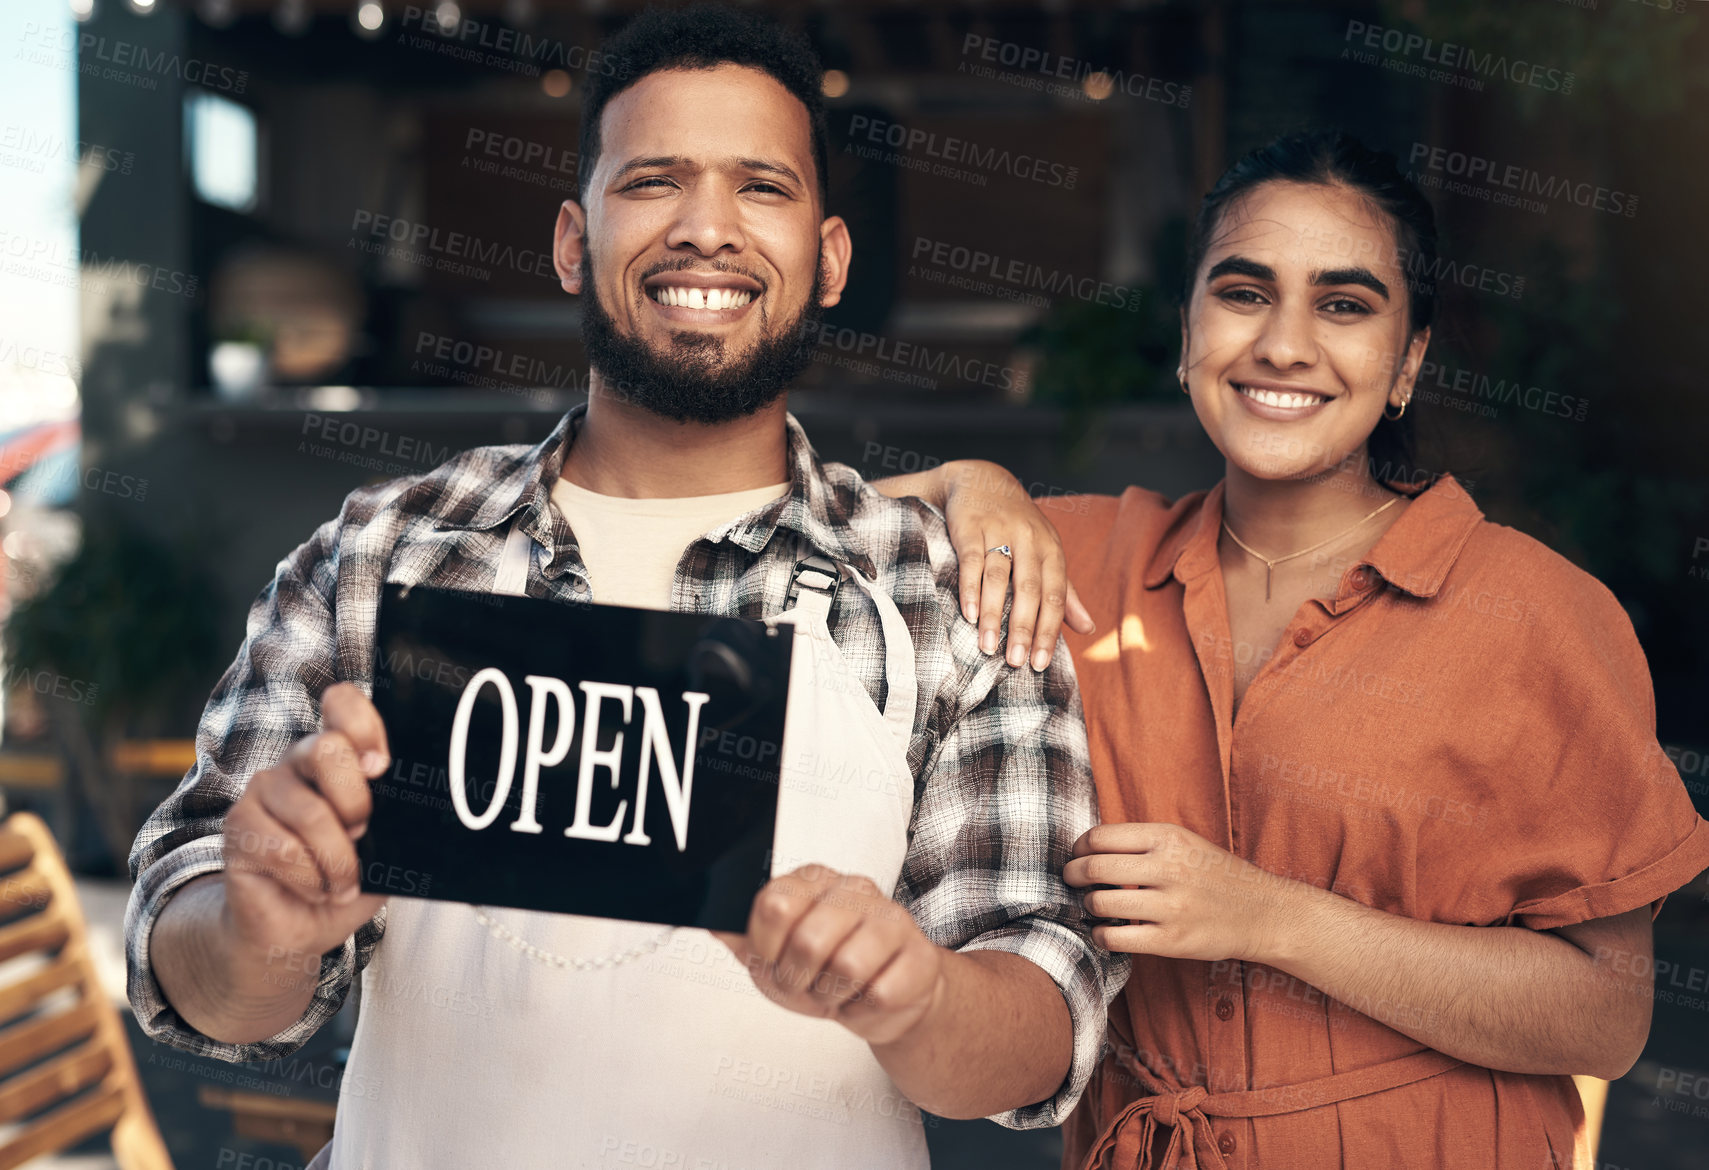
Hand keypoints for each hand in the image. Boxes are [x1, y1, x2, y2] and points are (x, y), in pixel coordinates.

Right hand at [222, 682, 389, 979]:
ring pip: (311, 812)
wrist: (296, 929)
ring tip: (341, 882)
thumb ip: (397, 819)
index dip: (364, 725)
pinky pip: (284, 849)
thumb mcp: (386, 849)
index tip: (380, 767)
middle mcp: (297, 761)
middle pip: (329, 749)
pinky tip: (314, 888)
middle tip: (361, 837)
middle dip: (356, 803)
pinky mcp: (238, 825)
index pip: (342, 703)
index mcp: (337, 756)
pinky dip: (312, 879)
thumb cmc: (343, 881)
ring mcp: (264, 790)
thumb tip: (426, 807)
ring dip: (338, 861)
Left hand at [716, 865, 945, 1045]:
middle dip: (798, 980)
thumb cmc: (824, 971)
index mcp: (813, 880)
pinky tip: (866, 998)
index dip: (766, 948)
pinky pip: (879, 995)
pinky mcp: (919, 957)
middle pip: (808, 941)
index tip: (774, 959)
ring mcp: (892, 920)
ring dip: (832, 997)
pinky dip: (862, 1011)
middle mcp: (854, 889)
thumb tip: (706, 916)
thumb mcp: (771, 955)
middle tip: (807, 983)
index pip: (774, 905)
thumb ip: (738, 935)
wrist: (884, 999)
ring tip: (838, 990)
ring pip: (847, 967)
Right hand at [940, 461, 1093, 671]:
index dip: (1049, 631)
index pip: (1055, 596)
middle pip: (1030, 590)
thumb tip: (1089, 629)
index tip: (1040, 663)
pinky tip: (967, 613)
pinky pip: (972, 560)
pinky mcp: (971, 526)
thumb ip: (1064, 592)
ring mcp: (1000, 531)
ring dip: (993, 614)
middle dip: (1023, 628)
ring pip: (999, 578)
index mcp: (1051, 550)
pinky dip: (970, 588)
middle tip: (1016, 663)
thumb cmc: (1018, 526)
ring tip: (988, 647)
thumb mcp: (1046, 553)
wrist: (982, 479)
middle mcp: (1029, 539)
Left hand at [1065, 823, 1312, 963]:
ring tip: (1094, 905)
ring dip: (1088, 905)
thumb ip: (1142, 842)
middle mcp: (1169, 868)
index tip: (1075, 855)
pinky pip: (1115, 938)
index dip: (1078, 847)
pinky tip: (1104, 931)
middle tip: (1070, 880)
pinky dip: (1100, 935)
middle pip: (1094, 868)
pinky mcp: (1172, 941)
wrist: (1262, 911)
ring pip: (1100, 903)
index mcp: (1169, 838)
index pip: (1100, 837)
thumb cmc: (1216, 875)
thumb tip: (1088, 847)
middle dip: (1072, 874)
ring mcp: (1170, 906)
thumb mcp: (1185, 842)